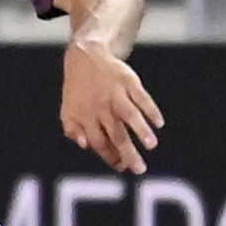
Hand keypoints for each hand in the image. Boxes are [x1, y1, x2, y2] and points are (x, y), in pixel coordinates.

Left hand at [61, 41, 163, 174]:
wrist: (86, 56)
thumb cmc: (78, 90)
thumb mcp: (67, 110)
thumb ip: (73, 130)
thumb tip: (86, 146)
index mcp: (86, 116)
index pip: (99, 143)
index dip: (110, 157)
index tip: (122, 168)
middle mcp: (101, 106)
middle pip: (116, 134)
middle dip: (128, 153)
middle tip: (140, 169)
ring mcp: (116, 93)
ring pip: (129, 114)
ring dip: (141, 130)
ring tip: (151, 144)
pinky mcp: (129, 81)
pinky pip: (142, 97)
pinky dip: (150, 109)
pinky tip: (158, 123)